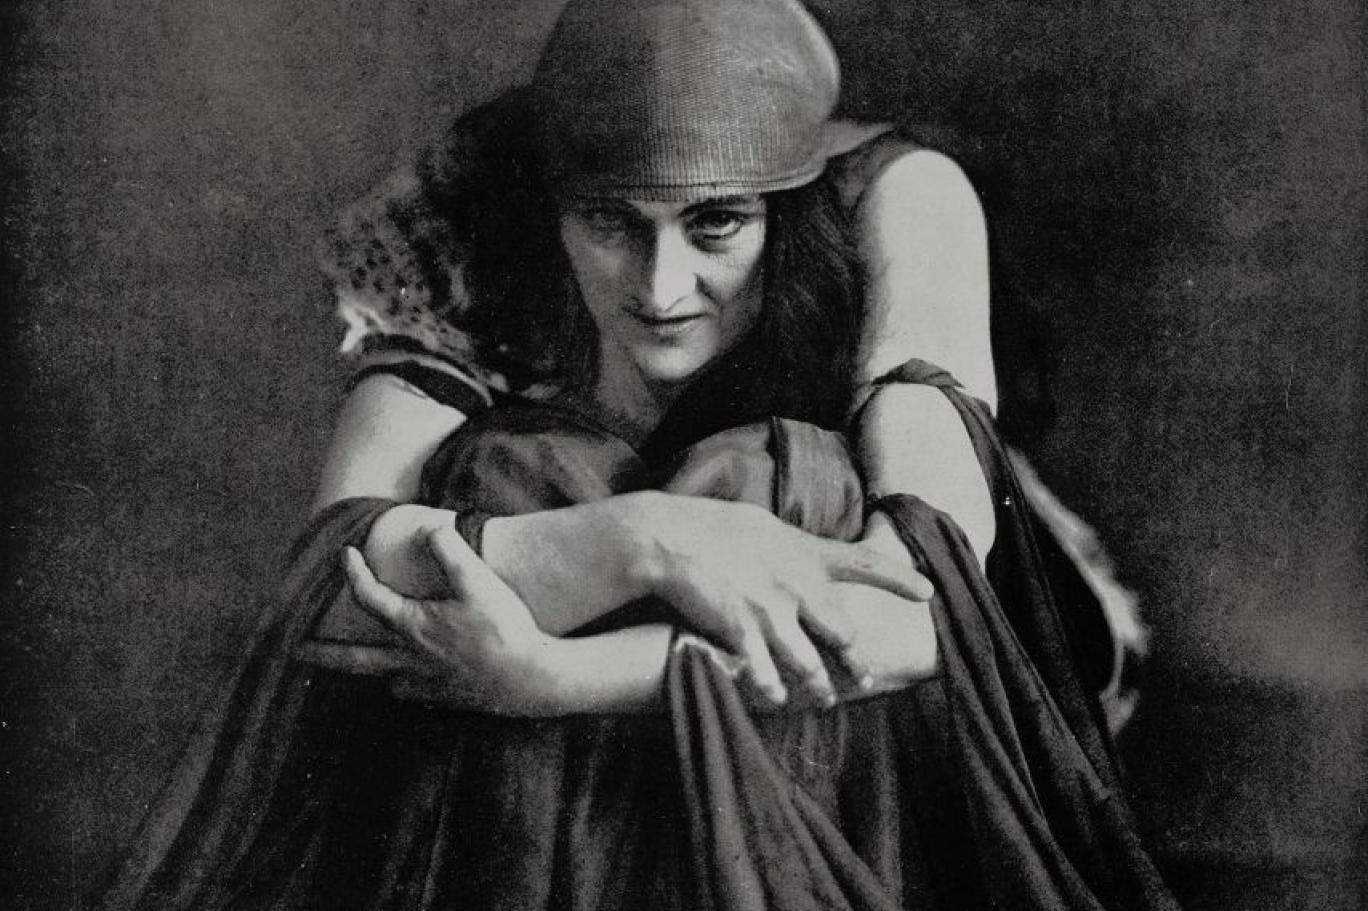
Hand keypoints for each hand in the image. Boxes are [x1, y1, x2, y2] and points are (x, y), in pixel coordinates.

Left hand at [298, 526, 565, 715]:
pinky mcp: (448, 699)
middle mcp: (412, 659)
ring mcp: (428, 683)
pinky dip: (407, 686)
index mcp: (414, 626)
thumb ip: (450, 550)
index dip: (353, 573)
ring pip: (386, 680)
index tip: (345, 554)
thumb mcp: (478, 581)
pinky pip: (414, 695)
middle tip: (298, 653)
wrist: (533, 678)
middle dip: (325, 654)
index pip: (369, 597)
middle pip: (355, 659)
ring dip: (370, 672)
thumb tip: (428, 528)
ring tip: (361, 667)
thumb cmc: (505, 628)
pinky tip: (413, 681)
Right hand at [637, 496, 933, 708]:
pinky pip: (767, 676)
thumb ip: (791, 545)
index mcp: (804, 552)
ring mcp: (771, 611)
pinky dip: (773, 692)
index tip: (928, 593)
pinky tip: (776, 700)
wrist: (668, 538)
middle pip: (843, 633)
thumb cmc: (709, 526)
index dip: (898, 578)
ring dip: (819, 688)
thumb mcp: (762, 525)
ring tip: (824, 700)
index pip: (863, 562)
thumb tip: (802, 550)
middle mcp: (797, 584)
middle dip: (855, 662)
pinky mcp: (743, 632)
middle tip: (865, 678)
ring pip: (809, 665)